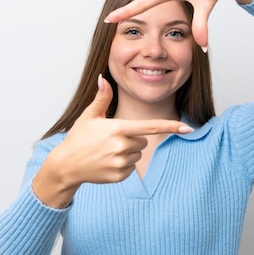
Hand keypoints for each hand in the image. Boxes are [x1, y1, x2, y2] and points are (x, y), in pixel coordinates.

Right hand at [32, 76, 192, 207]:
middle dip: (132, 140)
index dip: (170, 126)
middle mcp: (121, 146)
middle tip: (111, 140)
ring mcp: (121, 162)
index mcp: (118, 129)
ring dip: (127, 153)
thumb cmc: (78, 138)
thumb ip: (102, 98)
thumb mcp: (89, 116)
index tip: (187, 128)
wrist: (66, 165)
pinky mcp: (119, 176)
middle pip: (143, 141)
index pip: (150, 127)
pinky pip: (131, 168)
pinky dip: (123, 166)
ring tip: (107, 152)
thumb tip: (103, 78)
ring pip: (138, 155)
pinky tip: (107, 162)